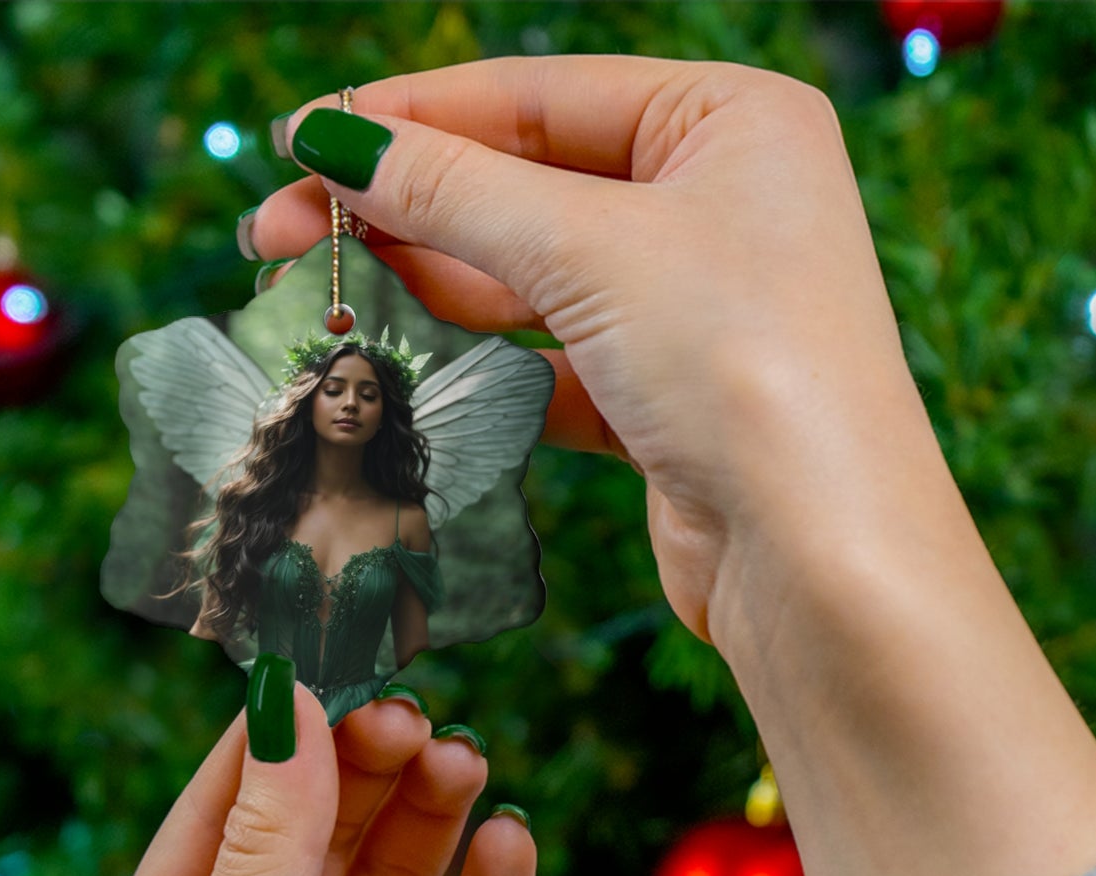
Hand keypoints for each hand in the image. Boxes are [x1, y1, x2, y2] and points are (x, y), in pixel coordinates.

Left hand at [79, 689, 533, 875]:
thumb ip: (265, 853)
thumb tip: (287, 707)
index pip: (224, 810)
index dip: (280, 734)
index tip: (336, 656)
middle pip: (320, 837)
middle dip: (366, 770)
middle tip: (417, 714)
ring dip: (431, 819)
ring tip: (468, 760)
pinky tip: (512, 844)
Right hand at [248, 57, 935, 644]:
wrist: (819, 558)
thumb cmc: (743, 367)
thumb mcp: (590, 249)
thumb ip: (456, 191)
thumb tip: (334, 141)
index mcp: (729, 121)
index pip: (536, 97)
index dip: (408, 117)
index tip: (298, 141)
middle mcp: (718, 203)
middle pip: (526, 186)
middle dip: (403, 208)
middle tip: (276, 232)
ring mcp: (693, 306)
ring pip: (533, 278)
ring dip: (430, 285)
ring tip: (324, 291)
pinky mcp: (667, 399)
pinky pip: (553, 360)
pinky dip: (484, 364)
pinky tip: (407, 361)